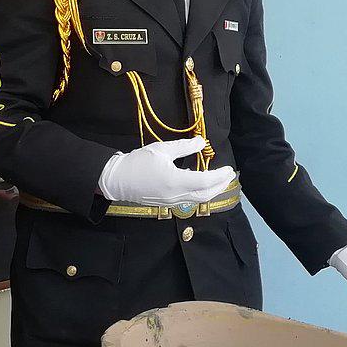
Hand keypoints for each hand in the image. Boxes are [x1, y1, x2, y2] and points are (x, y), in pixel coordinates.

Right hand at [98, 137, 236, 205]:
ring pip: (198, 199)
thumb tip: (201, 142)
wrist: (116, 180)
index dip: (220, 176)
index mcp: (176, 181)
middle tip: (229, 176)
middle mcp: (176, 195)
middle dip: (220, 186)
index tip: (230, 169)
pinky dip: (199, 193)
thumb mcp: (161, 150)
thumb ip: (183, 147)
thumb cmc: (137, 162)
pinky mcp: (166, 203)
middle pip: (205, 194)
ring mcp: (171, 202)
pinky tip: (201, 185)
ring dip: (211, 191)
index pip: (206, 181)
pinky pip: (188, 200)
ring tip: (219, 181)